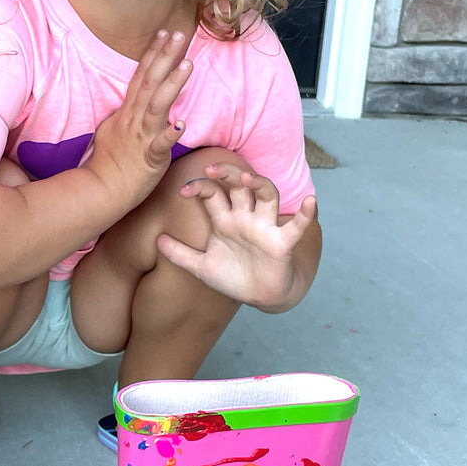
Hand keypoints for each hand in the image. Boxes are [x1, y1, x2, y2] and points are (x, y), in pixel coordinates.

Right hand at [87, 30, 191, 207]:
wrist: (102, 189)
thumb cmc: (110, 161)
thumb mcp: (113, 128)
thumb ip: (127, 112)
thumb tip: (134, 99)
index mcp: (128, 111)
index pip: (141, 76)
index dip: (153, 53)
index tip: (165, 32)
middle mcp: (134, 119)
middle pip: (150, 82)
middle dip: (165, 57)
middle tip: (180, 34)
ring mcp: (141, 136)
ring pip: (157, 106)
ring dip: (172, 85)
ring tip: (188, 65)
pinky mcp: (149, 157)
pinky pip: (160, 144)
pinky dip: (170, 134)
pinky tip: (182, 123)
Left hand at [156, 163, 318, 311]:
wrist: (258, 297)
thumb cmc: (232, 277)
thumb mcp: (200, 266)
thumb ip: (179, 254)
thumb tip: (156, 241)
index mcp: (225, 219)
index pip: (212, 193)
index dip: (199, 187)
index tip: (184, 191)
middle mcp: (246, 217)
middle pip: (239, 185)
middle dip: (227, 173)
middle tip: (211, 169)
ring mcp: (265, 227)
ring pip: (267, 195)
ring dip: (259, 183)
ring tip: (247, 177)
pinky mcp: (282, 243)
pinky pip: (297, 226)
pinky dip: (305, 214)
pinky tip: (310, 201)